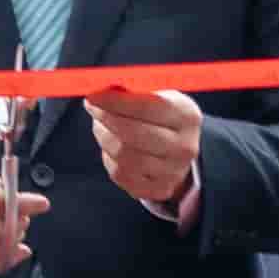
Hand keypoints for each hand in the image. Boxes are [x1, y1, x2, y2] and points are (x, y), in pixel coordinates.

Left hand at [78, 81, 202, 214]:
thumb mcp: (160, 95)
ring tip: (100, 124)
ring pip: (123, 155)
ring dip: (103, 136)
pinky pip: (120, 174)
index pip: (147, 106)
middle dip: (105, 117)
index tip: (94, 93)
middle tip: (92, 106)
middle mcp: (184, 147)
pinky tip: (110, 145)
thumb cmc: (163, 117)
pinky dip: (108, 157)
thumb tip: (102, 87)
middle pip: (132, 133)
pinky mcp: (158, 190)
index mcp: (187, 116)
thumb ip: (135, 90)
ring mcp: (172, 172)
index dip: (116, 100)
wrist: (180, 151)